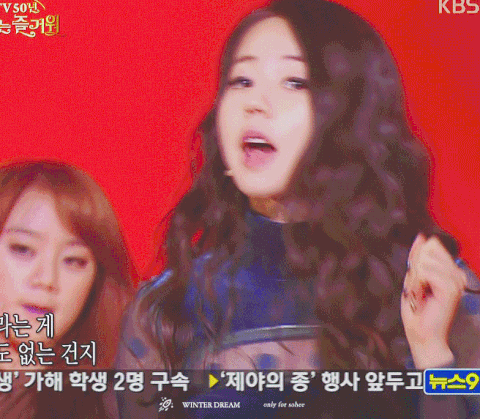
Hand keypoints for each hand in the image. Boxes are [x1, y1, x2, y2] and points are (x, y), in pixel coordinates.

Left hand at [401, 233, 465, 368]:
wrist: (422, 333)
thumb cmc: (416, 309)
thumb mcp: (413, 276)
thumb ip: (417, 256)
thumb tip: (421, 237)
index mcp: (450, 270)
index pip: (431, 245)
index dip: (416, 258)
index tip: (416, 278)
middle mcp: (457, 274)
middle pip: (429, 249)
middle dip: (416, 267)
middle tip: (418, 287)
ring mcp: (456, 281)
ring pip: (425, 261)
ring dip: (415, 278)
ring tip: (420, 293)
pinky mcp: (451, 289)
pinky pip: (426, 272)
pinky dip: (417, 283)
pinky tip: (422, 295)